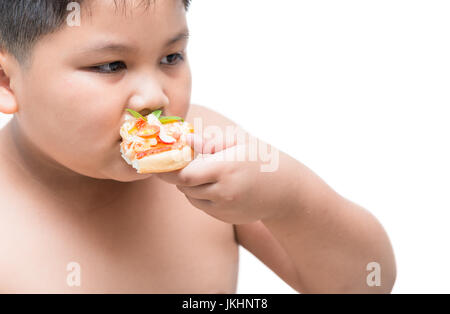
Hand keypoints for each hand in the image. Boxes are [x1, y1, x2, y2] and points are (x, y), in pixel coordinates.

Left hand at [156, 131, 295, 223]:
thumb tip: (186, 140)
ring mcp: (224, 208)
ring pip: (191, 197)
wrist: (285, 190)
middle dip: (177, 174)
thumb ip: (210, 141)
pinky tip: (215, 184)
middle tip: (176, 161)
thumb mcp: (239, 142)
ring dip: (189, 185)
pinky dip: (200, 195)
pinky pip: (202, 206)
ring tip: (203, 170)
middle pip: (184, 186)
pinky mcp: (225, 217)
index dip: (168, 169)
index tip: (159, 161)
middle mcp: (223, 192)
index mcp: (226, 168)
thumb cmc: (261, 158)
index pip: (184, 175)